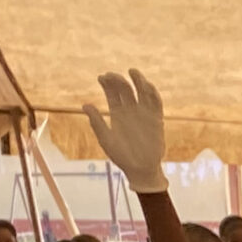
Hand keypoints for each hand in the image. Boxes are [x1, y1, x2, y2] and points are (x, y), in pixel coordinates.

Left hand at [82, 70, 167, 195]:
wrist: (140, 170)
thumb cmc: (121, 156)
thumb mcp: (106, 139)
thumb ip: (97, 122)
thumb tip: (85, 105)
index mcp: (117, 113)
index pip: (112, 93)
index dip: (107, 84)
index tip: (101, 77)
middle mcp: (130, 110)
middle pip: (125, 89)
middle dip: (118, 80)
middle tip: (112, 75)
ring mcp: (144, 113)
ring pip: (141, 92)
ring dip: (138, 81)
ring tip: (132, 72)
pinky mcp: (156, 119)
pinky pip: (155, 103)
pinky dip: (152, 93)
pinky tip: (146, 85)